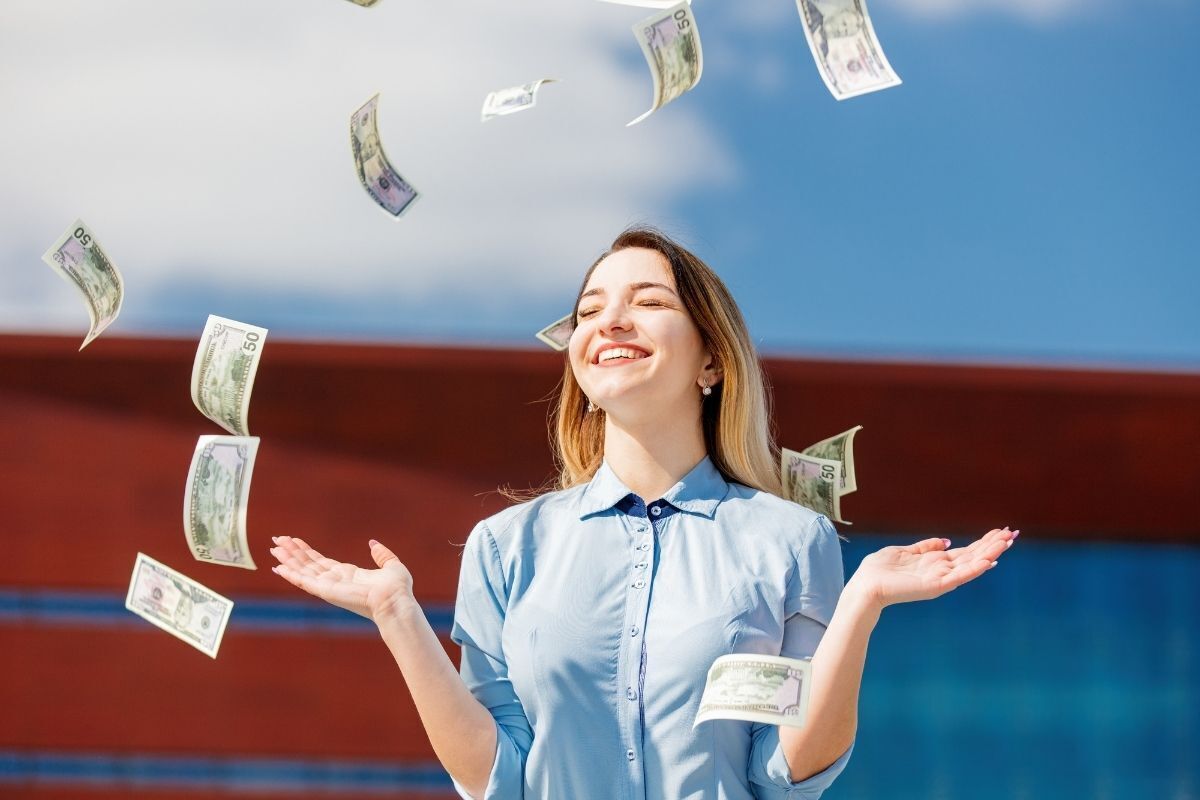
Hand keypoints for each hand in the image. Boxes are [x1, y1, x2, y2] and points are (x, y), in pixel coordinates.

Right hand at [270, 536, 417, 622]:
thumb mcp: (391, 565)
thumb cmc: (397, 589)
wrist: (396, 601)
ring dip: (288, 559)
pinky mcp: (326, 591)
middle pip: (308, 564)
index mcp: (347, 575)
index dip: (306, 551)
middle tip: (277, 540)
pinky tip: (278, 567)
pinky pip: (304, 581)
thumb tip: (373, 543)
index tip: (293, 540)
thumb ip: (382, 555)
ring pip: (303, 570)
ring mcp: (329, 587)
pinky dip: (291, 574)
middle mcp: (335, 581)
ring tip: (274, 548)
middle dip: (292, 553)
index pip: (321, 561)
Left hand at [846, 527, 1017, 610]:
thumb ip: (925, 547)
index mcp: (935, 562)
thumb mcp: (904, 551)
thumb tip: (944, 540)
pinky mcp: (935, 586)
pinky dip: (974, 569)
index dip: (983, 542)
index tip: (1000, 532)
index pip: (965, 551)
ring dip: (990, 553)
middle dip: (993, 545)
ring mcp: (940, 579)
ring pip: (971, 565)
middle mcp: (942, 571)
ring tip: (1007, 543)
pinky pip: (959, 576)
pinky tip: (989, 561)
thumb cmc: (880, 570)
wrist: (866, 585)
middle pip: (973, 556)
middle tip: (1013, 533)